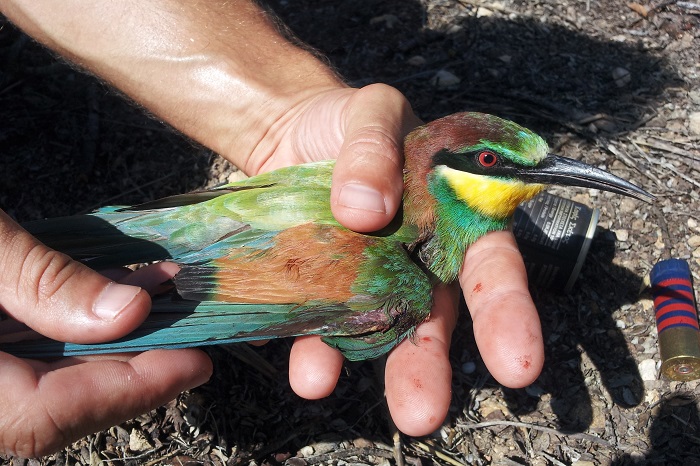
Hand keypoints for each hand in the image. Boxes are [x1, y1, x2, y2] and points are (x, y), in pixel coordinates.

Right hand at [0, 211, 211, 456]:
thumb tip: (131, 311)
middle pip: (48, 411)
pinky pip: (22, 356)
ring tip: (167, 314)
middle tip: (193, 344)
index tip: (197, 365)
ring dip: (109, 351)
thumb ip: (39, 281)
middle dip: (129, 376)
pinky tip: (116, 294)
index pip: (41, 418)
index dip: (127, 394)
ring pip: (39, 387)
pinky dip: (73, 330)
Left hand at [232, 83, 544, 435]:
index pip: (490, 266)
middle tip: (422, 412)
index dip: (506, 313)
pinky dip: (312, 347)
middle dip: (429, 364)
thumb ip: (374, 146)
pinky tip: (305, 368)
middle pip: (434, 317)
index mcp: (453, 216)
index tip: (517, 363)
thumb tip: (367, 208)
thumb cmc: (350, 118)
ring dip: (367, 369)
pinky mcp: (321, 288)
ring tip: (331, 390)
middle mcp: (418, 259)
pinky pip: (319, 324)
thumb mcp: (371, 111)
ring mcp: (369, 279)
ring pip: (378, 332)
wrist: (290, 129)